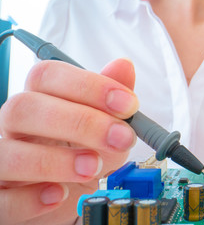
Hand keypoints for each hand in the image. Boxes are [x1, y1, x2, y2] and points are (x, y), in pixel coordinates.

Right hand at [0, 59, 138, 223]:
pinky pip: (2, 200)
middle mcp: (14, 126)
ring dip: (54, 161)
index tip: (127, 103)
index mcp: (40, 100)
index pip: (47, 75)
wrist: (70, 197)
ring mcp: (2, 161)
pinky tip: (58, 195)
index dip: (89, 85)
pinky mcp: (0, 198)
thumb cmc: (84, 155)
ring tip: (93, 167)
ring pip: (7, 153)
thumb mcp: (108, 128)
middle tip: (120, 138)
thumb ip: (114, 100)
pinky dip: (30, 199)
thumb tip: (124, 66)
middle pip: (24, 108)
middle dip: (79, 121)